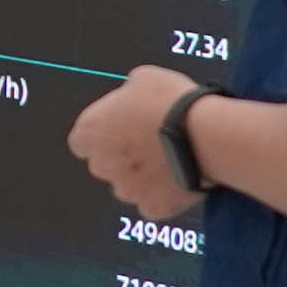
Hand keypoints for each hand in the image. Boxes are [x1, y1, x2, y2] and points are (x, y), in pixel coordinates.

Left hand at [73, 64, 204, 224]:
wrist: (204, 135)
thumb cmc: (171, 102)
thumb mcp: (142, 79)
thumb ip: (127, 95)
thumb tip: (131, 99)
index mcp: (90, 131)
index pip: (82, 140)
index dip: (102, 135)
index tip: (120, 129)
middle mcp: (102, 164)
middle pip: (105, 164)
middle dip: (123, 157)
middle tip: (151, 142)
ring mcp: (126, 189)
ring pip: (129, 186)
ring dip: (144, 176)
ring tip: (171, 158)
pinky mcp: (152, 207)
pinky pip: (154, 203)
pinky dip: (164, 194)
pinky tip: (181, 176)